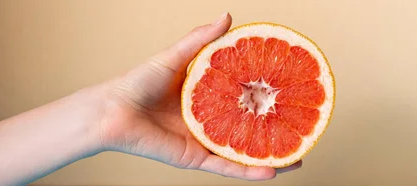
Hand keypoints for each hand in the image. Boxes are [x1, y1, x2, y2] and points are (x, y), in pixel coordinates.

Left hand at [98, 13, 300, 179]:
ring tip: (298, 158)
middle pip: (251, 129)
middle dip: (277, 132)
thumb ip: (202, 40)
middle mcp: (211, 122)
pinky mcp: (195, 158)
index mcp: (209, 99)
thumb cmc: (140, 82)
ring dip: (271, 158)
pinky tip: (271, 171)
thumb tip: (228, 16)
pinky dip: (248, 172)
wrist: (112, 110)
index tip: (292, 95)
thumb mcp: (178, 57)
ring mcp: (205, 142)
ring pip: (244, 153)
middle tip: (304, 130)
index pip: (246, 99)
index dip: (268, 99)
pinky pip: (226, 167)